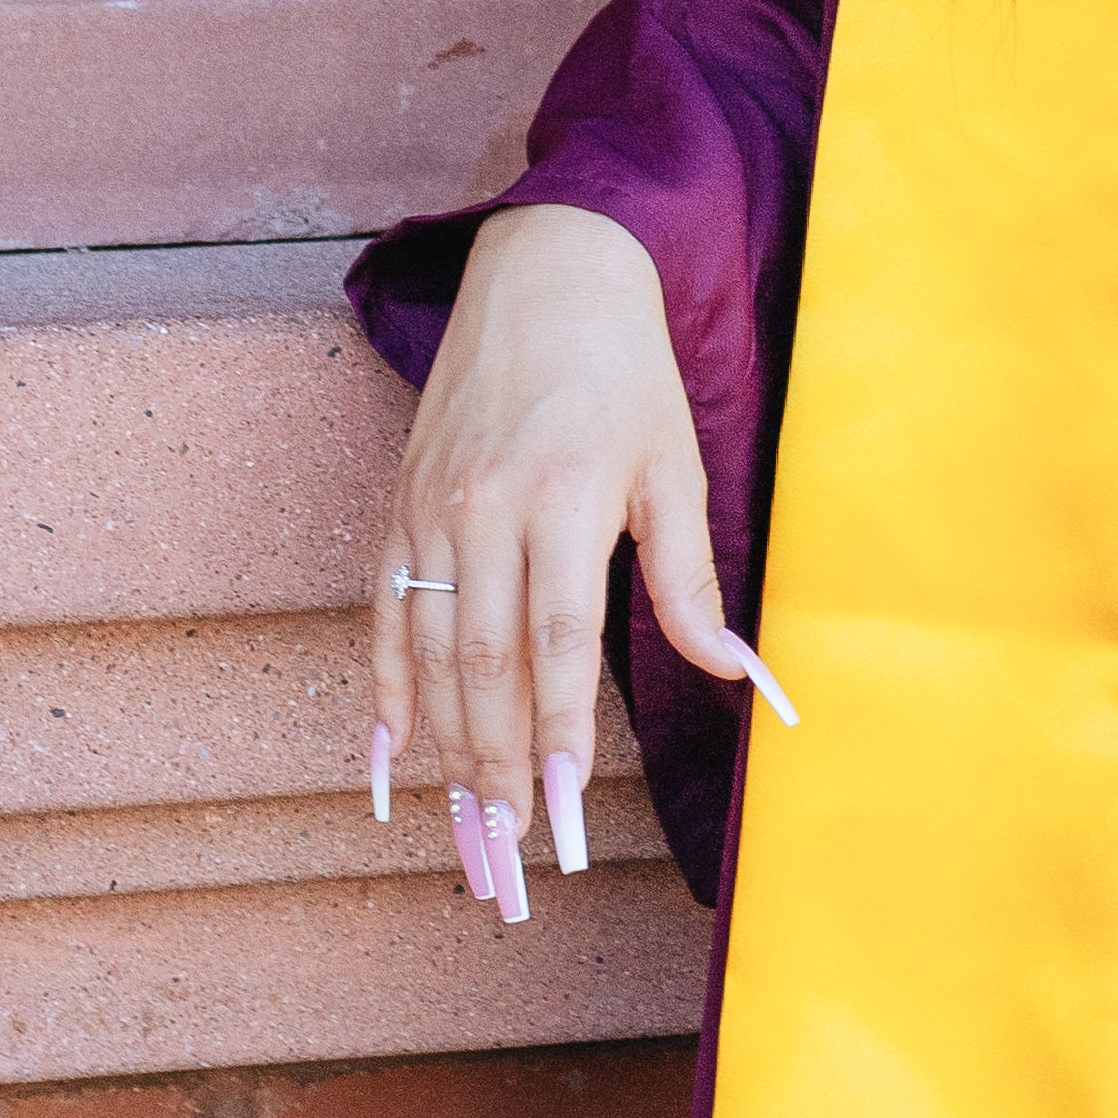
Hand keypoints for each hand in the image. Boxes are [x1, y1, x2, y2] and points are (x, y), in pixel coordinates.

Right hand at [372, 202, 755, 903]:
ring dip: (447, 748)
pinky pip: (383, 612)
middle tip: (511, 850)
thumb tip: (734, 672)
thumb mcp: (675, 464)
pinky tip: (390, 756)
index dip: (554, 733)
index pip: (555, 643)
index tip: (563, 809)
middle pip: (484, 665)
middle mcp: (487, 508)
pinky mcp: (400, 505)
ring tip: (467, 827)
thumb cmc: (626, 370)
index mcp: (567, 497)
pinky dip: (384, 688)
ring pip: (430, 652)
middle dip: (496, 766)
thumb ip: (689, 578)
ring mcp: (432, 509)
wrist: (545, 268)